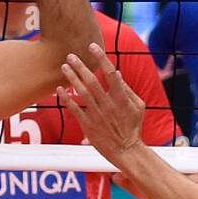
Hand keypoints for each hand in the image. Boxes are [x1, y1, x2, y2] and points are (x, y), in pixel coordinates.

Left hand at [57, 42, 145, 162]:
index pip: (111, 73)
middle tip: (70, 55)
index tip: (92, 47)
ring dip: (72, 78)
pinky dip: (66, 99)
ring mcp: (97, 115)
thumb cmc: (133, 128)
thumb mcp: (138, 107)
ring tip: (64, 67)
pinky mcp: (88, 125)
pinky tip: (59, 89)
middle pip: (92, 80)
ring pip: (82, 93)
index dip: (101, 58)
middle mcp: (108, 104)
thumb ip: (128, 89)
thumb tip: (117, 73)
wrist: (126, 151)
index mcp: (122, 98)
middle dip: (80, 66)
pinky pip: (75, 109)